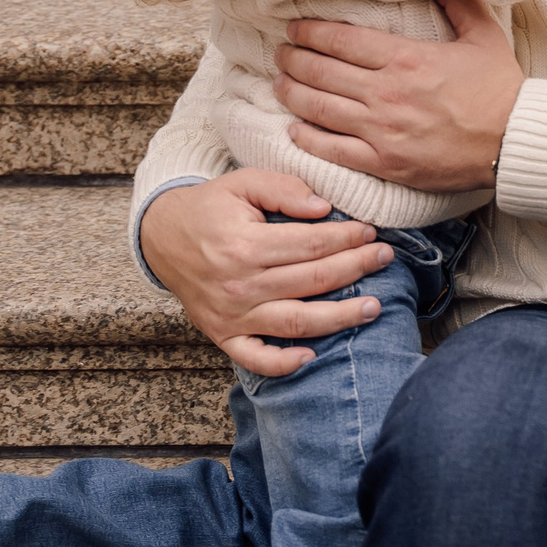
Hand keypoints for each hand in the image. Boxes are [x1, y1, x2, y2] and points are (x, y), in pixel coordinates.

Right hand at [138, 169, 394, 374]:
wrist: (161, 236)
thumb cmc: (210, 207)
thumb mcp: (241, 182)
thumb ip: (283, 189)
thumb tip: (323, 208)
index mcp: (245, 245)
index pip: (311, 245)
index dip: (346, 239)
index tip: (371, 232)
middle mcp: (239, 285)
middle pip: (312, 281)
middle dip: (355, 269)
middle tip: (385, 259)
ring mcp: (231, 315)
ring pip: (296, 323)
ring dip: (339, 318)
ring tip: (374, 308)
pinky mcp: (222, 335)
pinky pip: (255, 359)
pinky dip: (283, 363)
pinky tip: (313, 355)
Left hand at [276, 0, 523, 192]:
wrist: (513, 143)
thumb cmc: (501, 90)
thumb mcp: (484, 35)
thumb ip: (457, 4)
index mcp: (405, 58)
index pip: (340, 39)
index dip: (309, 32)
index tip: (294, 28)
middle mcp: (385, 92)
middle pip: (320, 71)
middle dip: (293, 59)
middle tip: (280, 52)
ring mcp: (381, 130)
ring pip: (318, 108)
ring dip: (291, 93)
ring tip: (278, 82)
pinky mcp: (384, 163)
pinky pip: (333, 150)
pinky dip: (307, 138)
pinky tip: (294, 128)